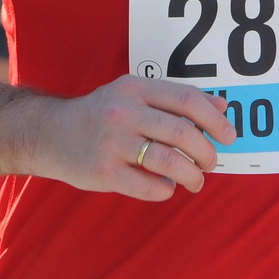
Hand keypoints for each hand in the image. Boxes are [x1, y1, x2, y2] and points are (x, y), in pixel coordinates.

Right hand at [31, 76, 235, 200]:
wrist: (49, 133)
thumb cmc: (101, 115)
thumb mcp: (134, 94)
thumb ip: (176, 98)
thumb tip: (223, 106)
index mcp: (135, 88)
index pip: (187, 100)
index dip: (215, 120)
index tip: (229, 136)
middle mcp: (123, 112)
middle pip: (183, 133)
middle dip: (206, 153)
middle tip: (210, 163)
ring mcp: (112, 142)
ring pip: (169, 162)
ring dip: (192, 176)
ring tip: (195, 181)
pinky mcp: (103, 171)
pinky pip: (149, 187)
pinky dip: (165, 190)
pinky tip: (165, 187)